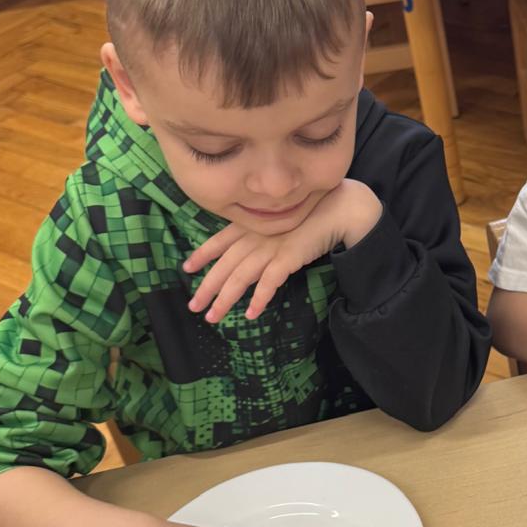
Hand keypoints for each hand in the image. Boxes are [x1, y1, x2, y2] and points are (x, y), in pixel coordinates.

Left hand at [183, 180, 381, 323]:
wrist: (338, 209)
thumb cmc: (311, 215)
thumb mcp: (280, 222)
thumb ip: (263, 233)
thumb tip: (250, 250)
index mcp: (252, 225)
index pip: (220, 240)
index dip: (203, 254)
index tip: (188, 268)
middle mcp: (256, 235)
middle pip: (224, 264)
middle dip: (207, 286)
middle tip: (194, 306)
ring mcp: (271, 246)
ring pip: (240, 276)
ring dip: (225, 299)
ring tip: (213, 317)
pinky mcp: (288, 257)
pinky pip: (268, 282)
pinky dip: (258, 298)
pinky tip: (250, 314)